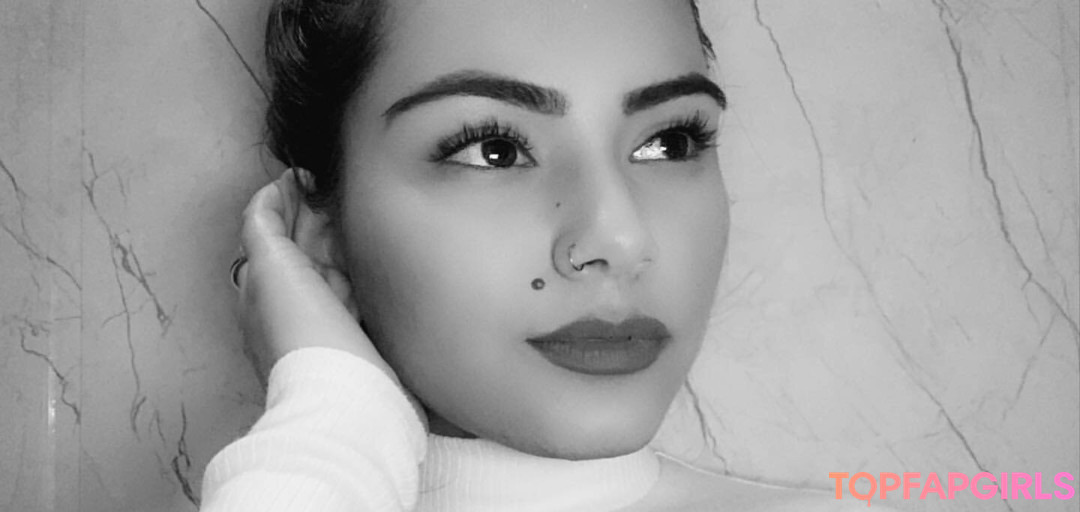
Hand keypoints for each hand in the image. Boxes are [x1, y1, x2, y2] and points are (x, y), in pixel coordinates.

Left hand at [234, 169, 397, 384]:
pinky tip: (376, 256)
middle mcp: (291, 308)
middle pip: (302, 251)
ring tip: (358, 208)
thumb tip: (267, 194)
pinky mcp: (358, 338)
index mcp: (262, 290)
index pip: (271, 235)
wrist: (345, 394)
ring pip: (332, 270)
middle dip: (314, 215)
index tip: (305, 173)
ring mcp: (326, 324)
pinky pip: (358, 293)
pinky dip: (362, 269)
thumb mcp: (269, 267)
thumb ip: (263, 226)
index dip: (286, 202)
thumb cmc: (303, 333)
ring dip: (341, 239)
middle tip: (334, 182)